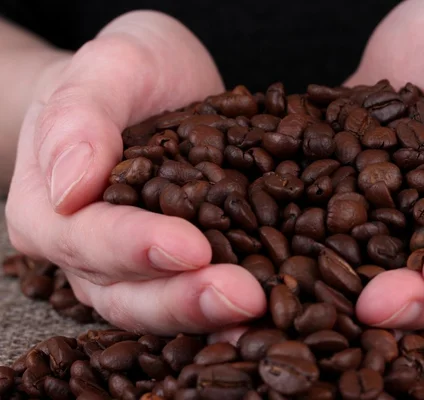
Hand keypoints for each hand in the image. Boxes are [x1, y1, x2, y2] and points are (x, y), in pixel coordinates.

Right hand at [5, 11, 265, 334]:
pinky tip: (265, 315)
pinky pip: (193, 296)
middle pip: (124, 292)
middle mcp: (83, 251)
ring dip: (209, 314)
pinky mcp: (172, 268)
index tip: (192, 247)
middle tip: (244, 296)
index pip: (87, 237)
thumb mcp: (109, 66)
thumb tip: (71, 187)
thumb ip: (80, 116)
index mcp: (51, 206)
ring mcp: (128, 267)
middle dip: (184, 298)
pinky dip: (225, 313)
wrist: (152, 86)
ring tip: (260, 310)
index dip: (137, 246)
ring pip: (159, 308)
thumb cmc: (126, 71)